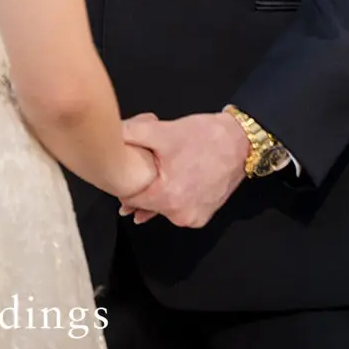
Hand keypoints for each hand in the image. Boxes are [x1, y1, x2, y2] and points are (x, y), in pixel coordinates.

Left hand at [117, 111, 248, 228]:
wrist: (240, 142)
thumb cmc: (204, 137)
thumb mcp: (162, 130)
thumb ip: (131, 133)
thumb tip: (108, 136)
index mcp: (167, 197)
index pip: (129, 197)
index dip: (121, 182)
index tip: (121, 169)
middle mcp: (179, 215)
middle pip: (144, 204)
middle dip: (140, 185)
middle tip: (143, 164)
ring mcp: (192, 218)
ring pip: (161, 207)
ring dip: (156, 191)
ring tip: (161, 169)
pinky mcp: (202, 216)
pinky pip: (177, 208)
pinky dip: (172, 196)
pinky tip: (173, 178)